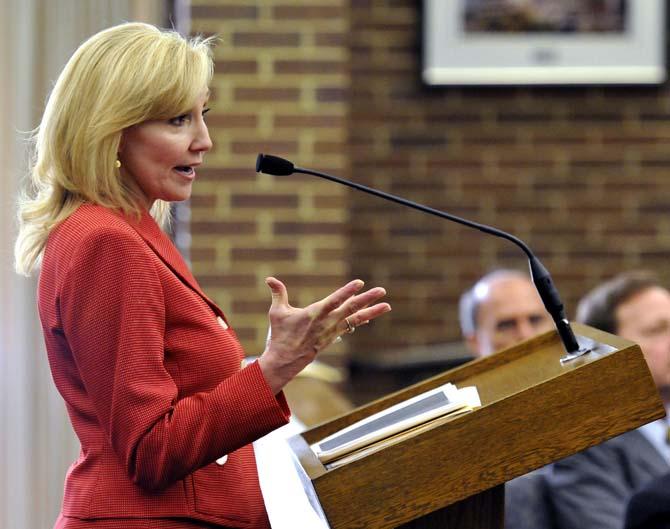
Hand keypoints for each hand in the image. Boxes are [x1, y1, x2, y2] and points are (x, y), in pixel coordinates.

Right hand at [258, 277, 390, 393]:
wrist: (286, 360)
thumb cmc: (280, 335)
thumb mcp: (277, 313)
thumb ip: (278, 293)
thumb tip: (269, 279)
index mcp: (314, 314)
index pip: (334, 300)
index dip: (347, 291)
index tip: (359, 283)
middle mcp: (327, 322)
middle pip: (351, 309)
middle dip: (368, 299)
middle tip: (382, 291)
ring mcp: (332, 330)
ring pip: (355, 319)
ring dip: (372, 312)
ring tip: (387, 305)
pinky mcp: (333, 337)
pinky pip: (350, 326)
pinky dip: (360, 320)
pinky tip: (370, 316)